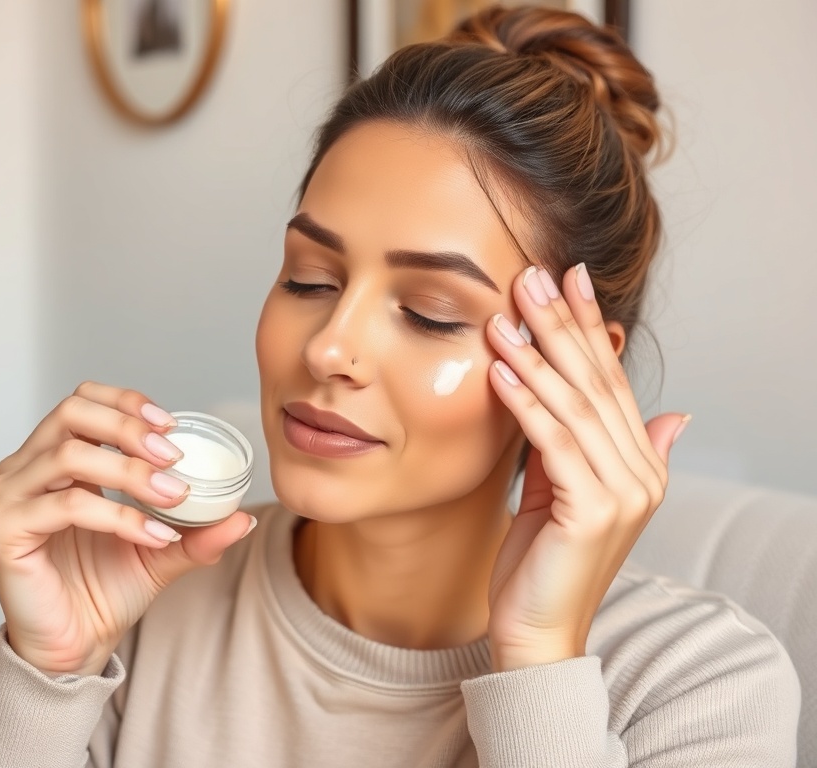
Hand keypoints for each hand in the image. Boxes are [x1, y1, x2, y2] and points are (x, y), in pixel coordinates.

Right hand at [0, 382, 254, 676]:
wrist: (76, 648)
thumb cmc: (105, 591)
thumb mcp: (162, 550)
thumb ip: (199, 530)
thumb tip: (244, 516)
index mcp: (55, 458)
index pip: (84, 400)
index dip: (128, 403)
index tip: (172, 427)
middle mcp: (25, 469)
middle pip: (72, 413)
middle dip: (130, 428)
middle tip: (174, 458)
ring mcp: (8, 497)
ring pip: (71, 455)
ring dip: (131, 472)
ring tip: (173, 497)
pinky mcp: (3, 531)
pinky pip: (66, 506)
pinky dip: (119, 516)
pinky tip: (153, 535)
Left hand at [484, 265, 688, 672]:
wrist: (534, 631)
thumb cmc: (539, 561)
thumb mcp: (562, 490)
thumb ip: (586, 444)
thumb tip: (662, 413)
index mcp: (638, 464)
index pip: (610, 381)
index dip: (586, 328)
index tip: (563, 279)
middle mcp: (642, 474)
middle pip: (597, 383)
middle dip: (562, 326)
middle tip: (532, 276)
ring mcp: (624, 494)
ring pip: (576, 406)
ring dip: (538, 355)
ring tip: (507, 313)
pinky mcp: (594, 511)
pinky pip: (554, 441)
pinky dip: (526, 401)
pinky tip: (499, 368)